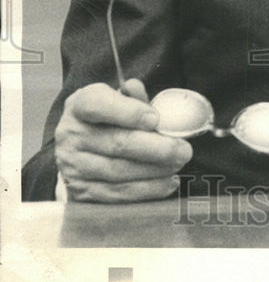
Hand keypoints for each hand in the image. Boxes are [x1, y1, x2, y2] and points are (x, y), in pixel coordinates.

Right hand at [54, 78, 192, 201]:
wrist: (81, 151)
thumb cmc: (108, 120)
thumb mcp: (117, 100)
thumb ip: (132, 97)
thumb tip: (136, 87)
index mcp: (79, 105)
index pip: (97, 104)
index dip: (128, 112)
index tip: (155, 119)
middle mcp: (71, 135)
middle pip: (117, 143)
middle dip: (157, 148)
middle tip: (184, 150)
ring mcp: (73, 166)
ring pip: (120, 171)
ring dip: (156, 170)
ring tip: (178, 164)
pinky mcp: (82, 192)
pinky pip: (118, 194)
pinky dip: (147, 190)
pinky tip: (168, 182)